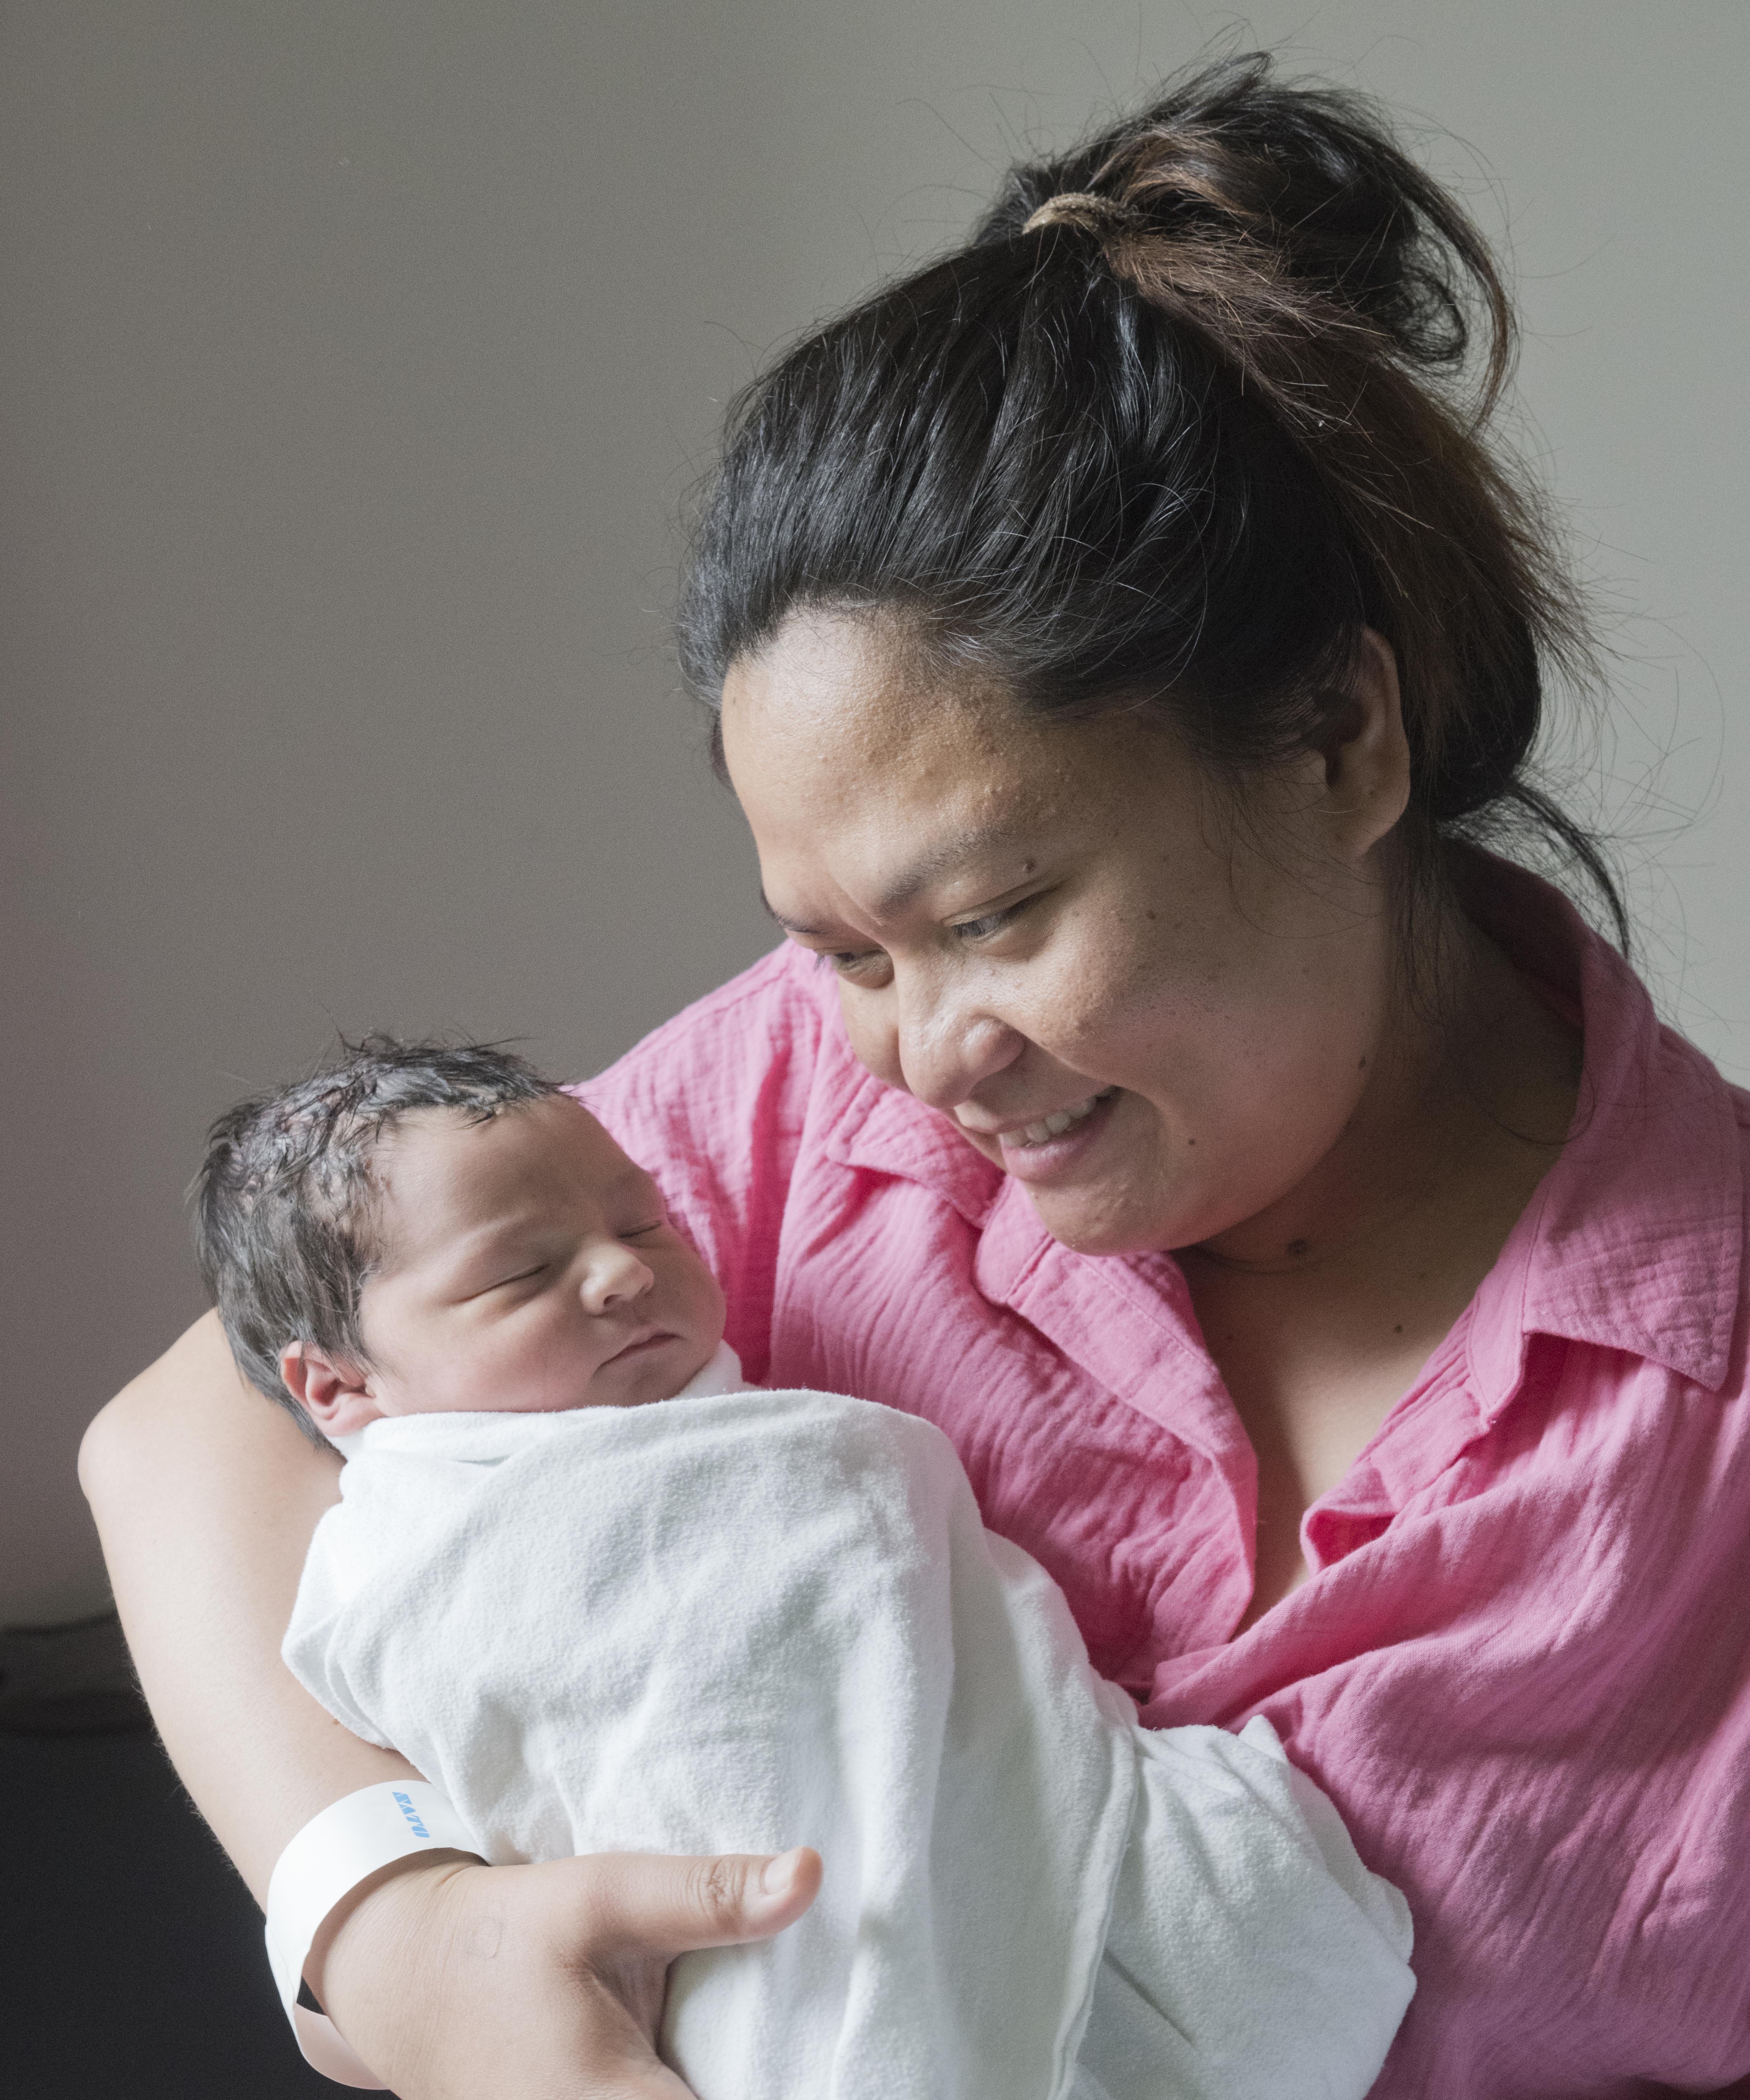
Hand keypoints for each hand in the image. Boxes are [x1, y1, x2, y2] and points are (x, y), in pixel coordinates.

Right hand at [311, 1845, 822, 2096]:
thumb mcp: (603, 1895)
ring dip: (734, 2078)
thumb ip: (707, 1894)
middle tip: (817, 2042)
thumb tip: (811, 1874)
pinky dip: (697, 2082)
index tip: (840, 2056)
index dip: (799, 2082)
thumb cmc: (505, 1934)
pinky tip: (722, 2054)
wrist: (408, 1977)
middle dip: (767, 2076)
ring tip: (770, 2046)